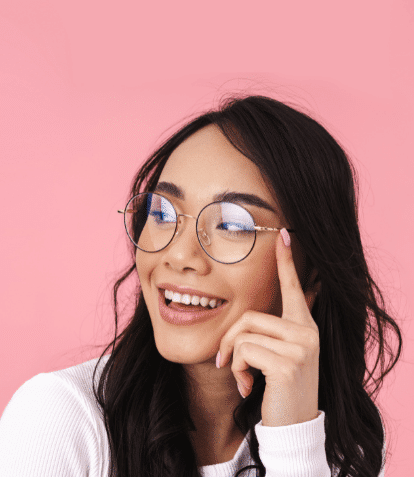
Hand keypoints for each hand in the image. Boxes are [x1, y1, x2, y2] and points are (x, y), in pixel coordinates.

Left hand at [216, 229, 320, 426]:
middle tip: (225, 362)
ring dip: (234, 359)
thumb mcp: (280, 356)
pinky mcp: (287, 363)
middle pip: (249, 316)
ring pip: (243, 334)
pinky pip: (244, 352)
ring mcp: (300, 346)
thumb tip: (261, 315)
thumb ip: (273, 332)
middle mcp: (306, 331)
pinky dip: (237, 370)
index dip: (287, 262)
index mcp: (303, 326)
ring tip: (243, 377)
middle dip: (229, 340)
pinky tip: (248, 387)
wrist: (292, 426)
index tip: (284, 235)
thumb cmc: (280, 388)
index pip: (294, 288)